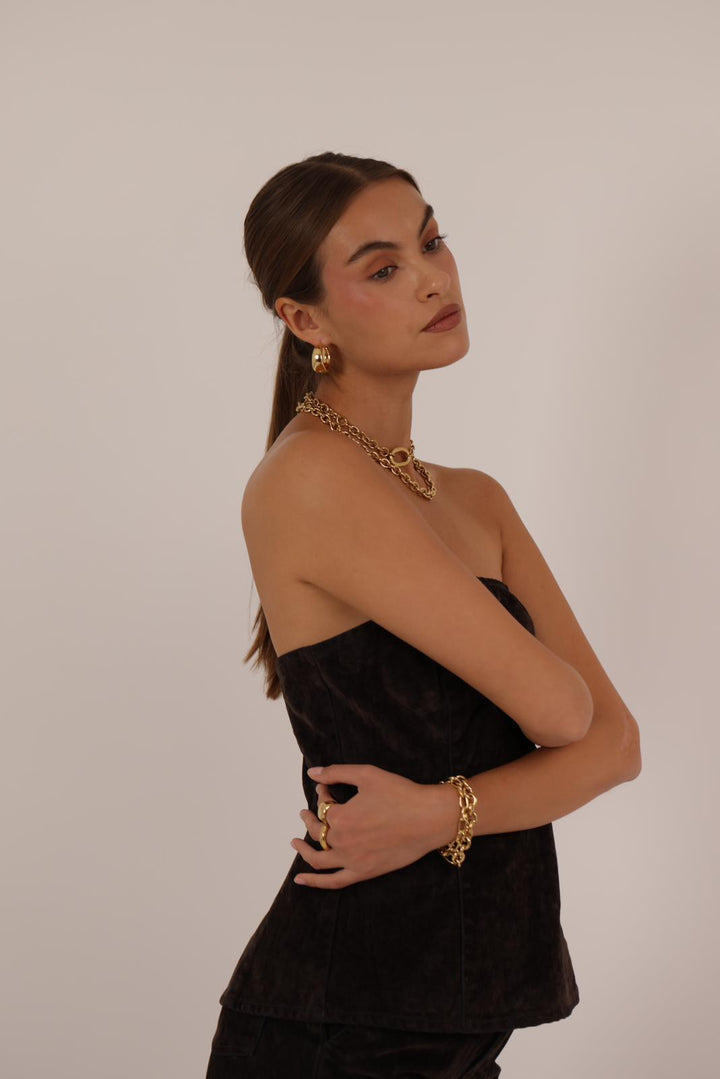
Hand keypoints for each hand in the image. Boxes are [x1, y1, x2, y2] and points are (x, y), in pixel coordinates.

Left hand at [290, 763, 454, 889]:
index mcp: (341, 817)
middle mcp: (342, 840)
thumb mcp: (366, 775)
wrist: (429, 818)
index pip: (322, 806)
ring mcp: (352, 860)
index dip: (322, 795)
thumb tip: (312, 772)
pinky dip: (314, 882)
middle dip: (310, 817)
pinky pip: (333, 882)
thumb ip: (336, 773)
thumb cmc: (400, 793)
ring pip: (318, 859)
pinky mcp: (364, 872)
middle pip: (317, 830)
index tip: (327, 789)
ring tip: (296, 842)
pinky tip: (300, 879)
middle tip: (308, 811)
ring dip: (303, 849)